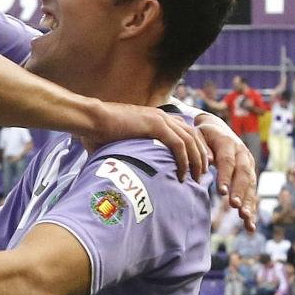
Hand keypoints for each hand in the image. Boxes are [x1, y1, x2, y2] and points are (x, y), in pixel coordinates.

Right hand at [85, 102, 210, 183]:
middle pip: (193, 135)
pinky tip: (183, 175)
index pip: (186, 130)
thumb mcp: (119, 143)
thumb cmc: (97, 133)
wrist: (91, 121)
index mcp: (156, 118)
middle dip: (201, 155)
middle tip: (203, 174)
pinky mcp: (155, 126)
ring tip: (196, 178)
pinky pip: (179, 145)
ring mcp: (160, 119)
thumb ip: (127, 152)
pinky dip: (184, 161)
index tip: (198, 164)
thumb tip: (116, 172)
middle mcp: (162, 116)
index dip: (195, 147)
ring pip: (190, 141)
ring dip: (196, 160)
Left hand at [194, 113, 257, 228]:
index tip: (222, 192)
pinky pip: (252, 193)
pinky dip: (251, 209)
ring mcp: (249, 164)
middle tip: (235, 207)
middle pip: (243, 174)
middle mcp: (242, 154)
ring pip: (251, 185)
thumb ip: (202, 148)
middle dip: (240, 192)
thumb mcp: (199, 136)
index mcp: (228, 143)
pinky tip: (250, 226)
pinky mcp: (250, 175)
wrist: (218, 129)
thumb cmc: (203, 136)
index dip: (226, 176)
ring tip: (246, 219)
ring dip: (249, 203)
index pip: (227, 161)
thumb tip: (208, 161)